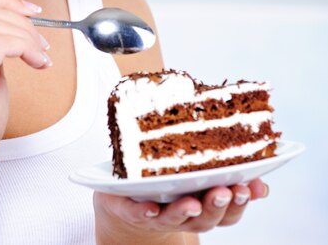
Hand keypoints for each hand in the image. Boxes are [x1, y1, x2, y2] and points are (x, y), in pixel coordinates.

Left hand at [94, 179, 268, 240]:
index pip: (230, 210)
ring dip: (185, 212)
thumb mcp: (202, 174)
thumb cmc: (171, 181)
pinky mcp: (132, 209)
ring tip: (194, 203)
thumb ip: (229, 172)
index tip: (251, 185)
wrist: (128, 197)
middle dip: (218, 205)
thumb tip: (260, 172)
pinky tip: (151, 206)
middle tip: (227, 190)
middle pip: (207, 218)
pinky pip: (138, 214)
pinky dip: (145, 212)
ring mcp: (159, 214)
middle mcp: (186, 215)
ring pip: (175, 218)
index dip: (242, 200)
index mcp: (205, 205)